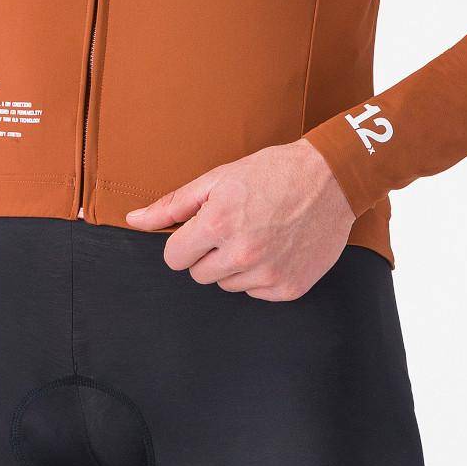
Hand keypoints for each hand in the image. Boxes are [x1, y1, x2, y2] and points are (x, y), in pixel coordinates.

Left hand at [123, 138, 353, 298]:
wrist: (332, 179)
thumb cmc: (273, 172)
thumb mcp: (218, 179)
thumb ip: (172, 204)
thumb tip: (134, 221)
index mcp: (218, 225)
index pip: (174, 258)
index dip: (184, 242)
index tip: (200, 229)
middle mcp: (241, 255)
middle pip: (199, 275)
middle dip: (208, 253)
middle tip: (234, 227)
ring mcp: (268, 275)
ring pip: (227, 285)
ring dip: (235, 265)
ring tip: (258, 234)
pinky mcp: (289, 288)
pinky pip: (256, 293)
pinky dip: (261, 276)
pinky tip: (276, 248)